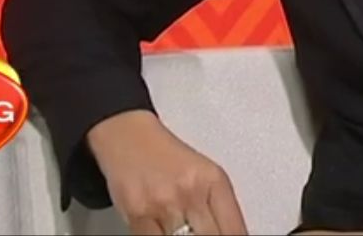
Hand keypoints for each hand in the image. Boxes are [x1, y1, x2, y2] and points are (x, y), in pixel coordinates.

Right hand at [86, 110, 248, 234]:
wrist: (129, 136)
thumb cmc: (167, 158)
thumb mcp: (204, 176)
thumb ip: (219, 208)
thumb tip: (230, 232)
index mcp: (214, 181)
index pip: (234, 229)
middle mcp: (191, 191)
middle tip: (202, 231)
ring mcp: (164, 203)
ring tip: (182, 228)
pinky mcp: (137, 214)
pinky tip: (165, 229)